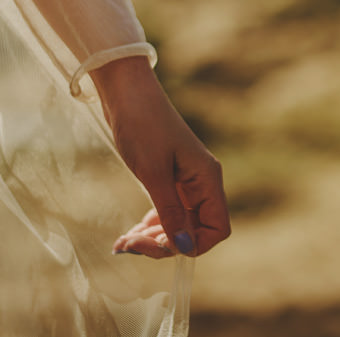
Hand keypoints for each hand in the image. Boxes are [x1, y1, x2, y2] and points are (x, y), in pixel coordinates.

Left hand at [91, 56, 229, 257]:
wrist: (126, 93)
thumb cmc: (143, 125)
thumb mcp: (154, 173)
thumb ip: (170, 212)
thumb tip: (183, 246)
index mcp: (206, 179)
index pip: (216, 228)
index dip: (193, 244)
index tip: (161, 244)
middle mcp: (200, 183)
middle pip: (194, 230)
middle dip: (164, 243)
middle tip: (130, 244)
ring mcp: (184, 182)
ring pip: (177, 224)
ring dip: (152, 238)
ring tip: (123, 242)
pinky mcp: (167, 179)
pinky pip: (164, 213)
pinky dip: (148, 226)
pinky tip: (127, 233)